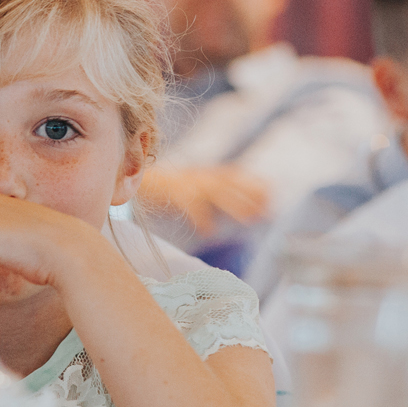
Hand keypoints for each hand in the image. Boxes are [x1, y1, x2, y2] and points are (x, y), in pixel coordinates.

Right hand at [136, 165, 269, 237]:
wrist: (134, 181)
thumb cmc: (166, 190)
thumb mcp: (193, 186)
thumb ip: (213, 193)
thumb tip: (240, 208)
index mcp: (206, 174)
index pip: (236, 174)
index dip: (255, 183)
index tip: (274, 193)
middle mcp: (200, 175)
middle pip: (231, 184)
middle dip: (252, 196)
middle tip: (270, 212)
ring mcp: (187, 182)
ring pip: (217, 192)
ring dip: (236, 205)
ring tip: (252, 219)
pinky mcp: (173, 192)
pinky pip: (192, 205)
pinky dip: (202, 219)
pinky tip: (209, 233)